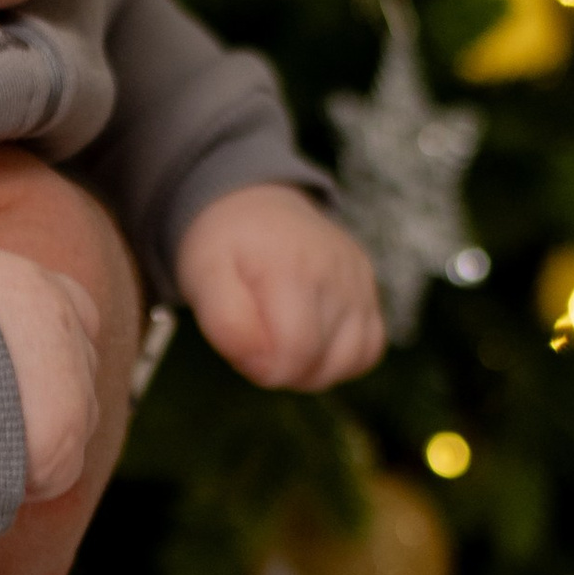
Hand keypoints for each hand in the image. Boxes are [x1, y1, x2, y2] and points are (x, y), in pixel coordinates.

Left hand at [177, 185, 384, 390]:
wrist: (256, 204)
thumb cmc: (224, 245)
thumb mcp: (202, 276)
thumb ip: (225, 323)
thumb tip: (262, 364)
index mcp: (293, 268)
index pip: (295, 353)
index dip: (264, 368)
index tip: (244, 348)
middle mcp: (338, 273)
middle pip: (322, 363)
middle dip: (284, 370)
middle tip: (257, 341)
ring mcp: (361, 281)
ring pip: (351, 361)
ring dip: (313, 370)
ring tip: (282, 343)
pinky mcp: (371, 290)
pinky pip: (370, 348)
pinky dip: (342, 360)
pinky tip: (312, 344)